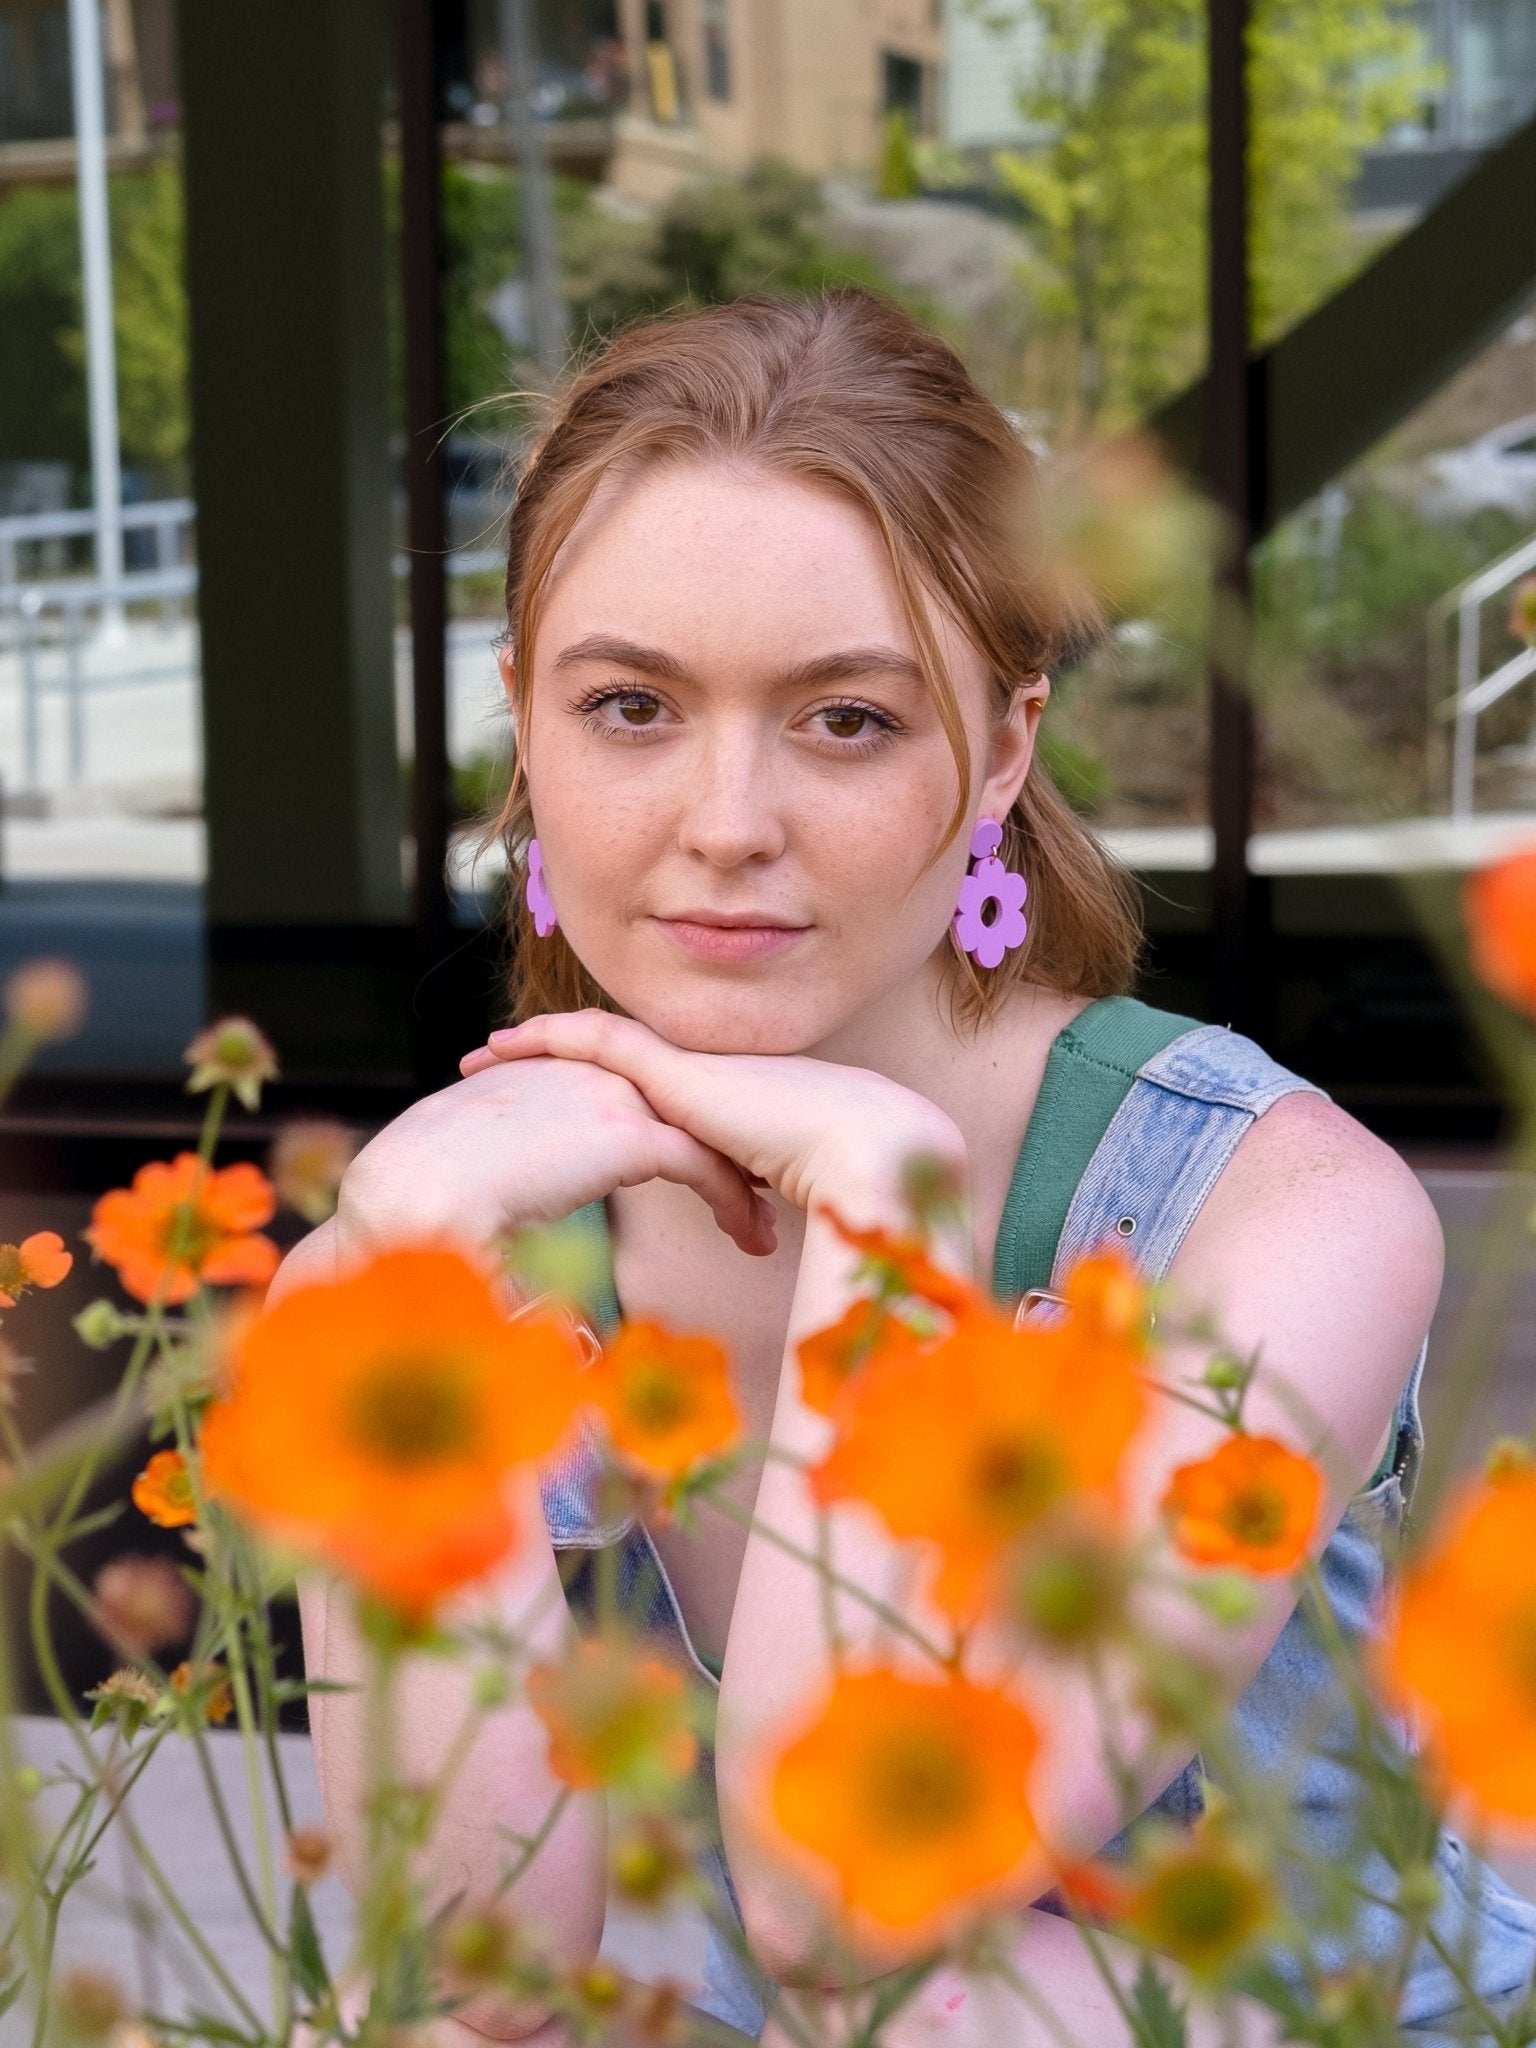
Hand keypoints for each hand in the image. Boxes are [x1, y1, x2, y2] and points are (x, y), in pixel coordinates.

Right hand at [336, 1054, 776, 1256]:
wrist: (412, 1191)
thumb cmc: (422, 1198)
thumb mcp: (473, 1172)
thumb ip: (508, 1179)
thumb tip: (517, 1229)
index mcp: (550, 1075)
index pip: (629, 1094)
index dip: (669, 1132)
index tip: (694, 1170)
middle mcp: (587, 1073)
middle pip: (678, 1105)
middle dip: (718, 1148)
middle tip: (752, 1190)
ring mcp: (610, 1096)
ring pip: (702, 1133)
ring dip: (737, 1182)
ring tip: (760, 1226)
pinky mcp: (628, 1134)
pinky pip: (703, 1165)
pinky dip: (733, 1201)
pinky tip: (750, 1239)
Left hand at [458, 1011, 966, 1220]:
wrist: (864, 1150)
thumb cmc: (837, 1187)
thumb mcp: (771, 1201)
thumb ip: (746, 1211)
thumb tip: (752, 1251)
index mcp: (713, 1102)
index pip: (641, 1087)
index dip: (592, 1091)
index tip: (549, 1105)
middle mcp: (695, 1073)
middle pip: (605, 1060)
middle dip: (548, 1069)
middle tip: (493, 1074)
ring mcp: (683, 1064)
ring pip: (588, 1042)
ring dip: (532, 1050)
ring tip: (482, 1060)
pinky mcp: (672, 1066)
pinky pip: (591, 1041)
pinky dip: (543, 1041)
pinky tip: (502, 1046)